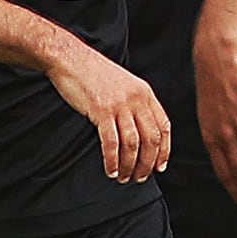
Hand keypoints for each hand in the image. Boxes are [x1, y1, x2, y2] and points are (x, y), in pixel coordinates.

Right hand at [45, 38, 170, 183]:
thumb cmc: (96, 75)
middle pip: (151, 139)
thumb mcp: (125, 85)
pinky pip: (111, 142)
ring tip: (123, 178)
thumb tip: (142, 132)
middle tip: (140, 178)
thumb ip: (136, 104)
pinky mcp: (101, 111)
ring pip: (133, 144)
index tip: (160, 166)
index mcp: (145, 93)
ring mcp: (120, 105)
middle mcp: (136, 99)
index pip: (164, 127)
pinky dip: (112, 160)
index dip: (164, 150)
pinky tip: (110, 170)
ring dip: (130, 165)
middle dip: (147, 163)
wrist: (72, 59)